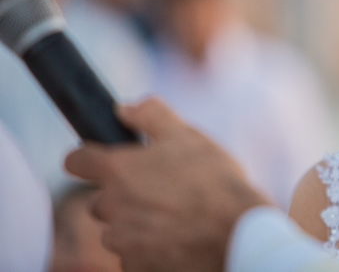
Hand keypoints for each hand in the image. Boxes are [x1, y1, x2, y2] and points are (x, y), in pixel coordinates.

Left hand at [65, 98, 270, 271]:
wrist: (237, 234)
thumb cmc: (214, 181)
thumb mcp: (188, 136)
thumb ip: (151, 115)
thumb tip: (124, 108)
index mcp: (118, 170)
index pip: (76, 160)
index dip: (89, 157)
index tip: (105, 160)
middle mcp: (111, 206)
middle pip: (102, 198)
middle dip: (125, 194)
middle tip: (163, 189)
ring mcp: (121, 241)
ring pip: (119, 228)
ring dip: (138, 222)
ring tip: (177, 216)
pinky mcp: (135, 266)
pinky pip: (134, 255)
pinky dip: (150, 248)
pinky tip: (179, 238)